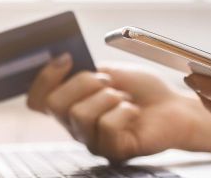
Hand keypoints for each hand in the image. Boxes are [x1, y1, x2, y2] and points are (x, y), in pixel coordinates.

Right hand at [27, 54, 210, 162]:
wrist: (173, 107)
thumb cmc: (144, 91)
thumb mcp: (111, 71)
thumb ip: (86, 70)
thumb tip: (63, 61)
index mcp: (71, 105)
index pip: (37, 100)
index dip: (44, 78)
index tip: (66, 59)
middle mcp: (76, 127)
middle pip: (56, 105)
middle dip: (83, 83)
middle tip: (108, 82)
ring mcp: (93, 141)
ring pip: (80, 115)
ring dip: (108, 97)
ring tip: (125, 99)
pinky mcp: (112, 151)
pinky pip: (107, 126)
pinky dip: (125, 111)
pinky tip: (134, 113)